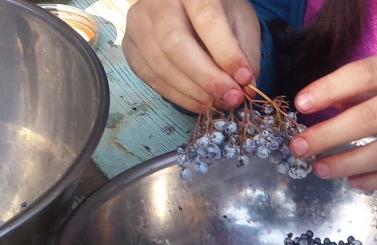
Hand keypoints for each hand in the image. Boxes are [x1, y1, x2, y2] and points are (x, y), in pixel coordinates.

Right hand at [123, 0, 261, 112]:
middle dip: (207, 78)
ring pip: (160, 64)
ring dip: (193, 93)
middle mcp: (157, 1)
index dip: (226, 52)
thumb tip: (246, 86)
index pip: (206, 17)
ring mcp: (138, 22)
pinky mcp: (130, 45)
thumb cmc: (218, 11)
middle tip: (231, 98)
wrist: (185, 5)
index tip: (244, 78)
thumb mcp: (241, 21)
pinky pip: (150, 76)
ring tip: (218, 103)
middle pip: (175, 43)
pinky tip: (199, 102)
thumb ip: (246, 52)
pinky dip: (178, 96)